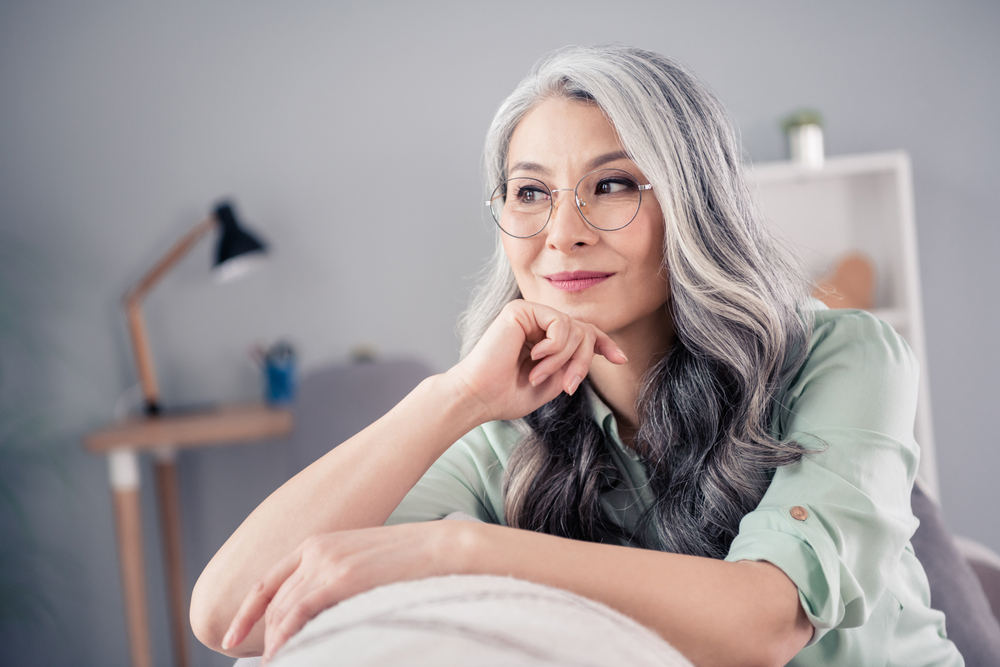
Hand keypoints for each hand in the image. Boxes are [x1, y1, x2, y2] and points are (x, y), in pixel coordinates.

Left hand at [221, 521, 460, 662]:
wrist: (443, 547)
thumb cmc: (409, 561)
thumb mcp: (362, 563)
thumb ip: (333, 579)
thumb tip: (317, 611)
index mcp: (317, 543)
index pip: (267, 582)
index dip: (245, 613)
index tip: (230, 638)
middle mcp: (315, 550)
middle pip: (274, 603)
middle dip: (263, 638)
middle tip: (268, 665)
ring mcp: (327, 562)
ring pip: (282, 612)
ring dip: (276, 645)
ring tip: (279, 664)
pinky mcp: (341, 578)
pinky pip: (299, 615)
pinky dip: (285, 638)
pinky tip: (285, 655)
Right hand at [451, 300, 626, 422]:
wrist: (481, 397)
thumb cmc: (510, 394)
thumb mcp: (554, 380)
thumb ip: (574, 362)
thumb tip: (597, 346)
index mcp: (544, 338)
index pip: (583, 333)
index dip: (604, 344)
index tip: (620, 359)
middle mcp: (538, 322)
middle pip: (584, 331)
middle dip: (582, 361)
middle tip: (568, 386)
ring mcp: (530, 314)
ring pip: (574, 328)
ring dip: (563, 359)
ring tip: (539, 375)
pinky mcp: (521, 309)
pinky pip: (559, 323)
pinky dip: (554, 347)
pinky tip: (534, 357)